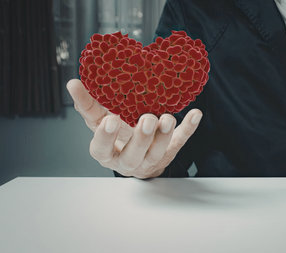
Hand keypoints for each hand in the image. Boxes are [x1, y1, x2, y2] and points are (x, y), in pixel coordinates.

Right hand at [66, 79, 201, 178]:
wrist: (139, 156)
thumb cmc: (117, 137)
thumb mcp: (99, 123)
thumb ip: (88, 106)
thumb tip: (74, 83)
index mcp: (107, 152)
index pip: (101, 148)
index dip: (105, 138)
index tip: (109, 121)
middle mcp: (129, 159)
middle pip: (134, 154)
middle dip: (141, 138)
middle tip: (147, 120)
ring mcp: (151, 157)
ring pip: (158, 151)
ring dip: (164, 134)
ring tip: (167, 118)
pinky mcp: (170, 150)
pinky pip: (181, 141)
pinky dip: (188, 128)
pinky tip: (195, 114)